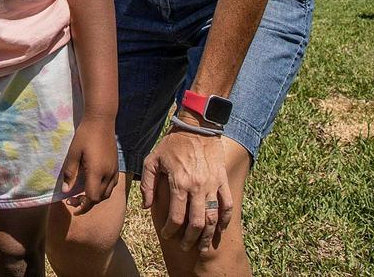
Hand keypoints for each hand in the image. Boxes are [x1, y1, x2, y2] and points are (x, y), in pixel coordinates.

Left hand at [60, 117, 118, 214]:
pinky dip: (104, 190)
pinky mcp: (116, 166)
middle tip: (73, 199)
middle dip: (86, 202)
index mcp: (97, 172)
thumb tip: (66, 191)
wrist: (101, 121)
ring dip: (96, 197)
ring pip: (107, 193)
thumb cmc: (85, 135)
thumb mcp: (73, 153)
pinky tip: (95, 184)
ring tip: (84, 194)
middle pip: (99, 198)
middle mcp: (108, 173)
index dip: (82, 205)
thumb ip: (70, 173)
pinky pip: (112, 185)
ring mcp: (114, 170)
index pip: (92, 197)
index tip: (71, 203)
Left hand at [141, 129, 233, 253]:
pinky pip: (227, 204)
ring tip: (202, 245)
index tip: (167, 235)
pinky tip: (220, 228)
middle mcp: (197, 187)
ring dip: (207, 235)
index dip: (171, 230)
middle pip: (195, 223)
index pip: (176, 217)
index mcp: (179, 183)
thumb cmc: (172, 143)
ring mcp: (212, 184)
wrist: (197, 127)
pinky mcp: (222, 179)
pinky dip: (225, 219)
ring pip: (212, 217)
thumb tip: (147, 206)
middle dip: (189, 239)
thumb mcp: (152, 160)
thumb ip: (147, 184)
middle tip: (185, 247)